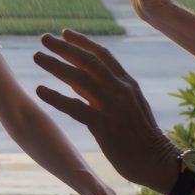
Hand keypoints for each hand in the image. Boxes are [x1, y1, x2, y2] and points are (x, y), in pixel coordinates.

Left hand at [33, 29, 176, 191]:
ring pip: (79, 79)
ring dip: (56, 66)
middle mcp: (120, 90)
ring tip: (37, 57)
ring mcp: (112, 106)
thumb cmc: (141, 137)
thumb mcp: (129, 106)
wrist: (157, 161)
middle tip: (44, 38)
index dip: (83, 42)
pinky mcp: (104, 126)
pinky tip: (39, 90)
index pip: (103, 55)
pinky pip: (75, 107)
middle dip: (65, 47)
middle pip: (88, 61)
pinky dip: (55, 97)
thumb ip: (106, 91)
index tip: (65, 32)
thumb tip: (79, 81)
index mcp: (127, 83)